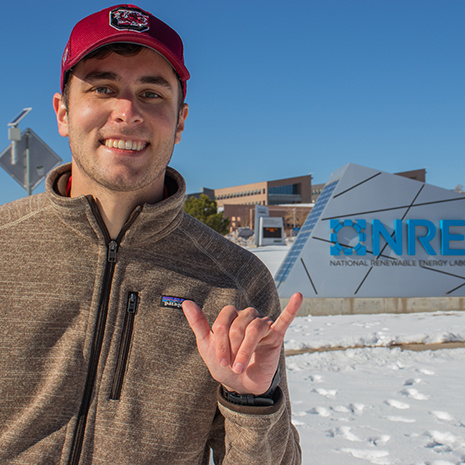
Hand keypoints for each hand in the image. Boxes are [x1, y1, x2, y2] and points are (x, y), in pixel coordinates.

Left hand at [182, 293, 302, 394]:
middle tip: (232, 366)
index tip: (220, 361)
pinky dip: (291, 308)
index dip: (220, 342)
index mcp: (231, 317)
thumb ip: (198, 323)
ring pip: (255, 328)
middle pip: (239, 324)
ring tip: (241, 366)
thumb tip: (186, 302)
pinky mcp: (276, 335)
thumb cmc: (225, 363)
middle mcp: (247, 316)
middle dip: (232, 348)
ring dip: (246, 350)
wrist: (242, 385)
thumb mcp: (207, 346)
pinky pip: (285, 320)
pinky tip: (298, 297)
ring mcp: (263, 324)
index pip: (225, 320)